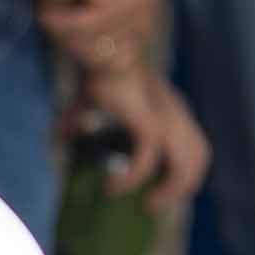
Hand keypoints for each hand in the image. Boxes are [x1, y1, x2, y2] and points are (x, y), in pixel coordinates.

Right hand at [77, 62, 211, 214]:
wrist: (101, 48)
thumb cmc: (95, 69)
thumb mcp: (91, 101)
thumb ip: (79, 121)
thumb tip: (56, 136)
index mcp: (171, 107)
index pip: (196, 147)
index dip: (184, 174)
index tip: (158, 191)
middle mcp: (175, 112)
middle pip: (198, 157)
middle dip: (181, 188)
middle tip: (152, 205)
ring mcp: (165, 118)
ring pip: (185, 164)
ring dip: (169, 190)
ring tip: (146, 204)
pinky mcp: (146, 122)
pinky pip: (145, 160)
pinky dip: (131, 179)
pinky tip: (112, 186)